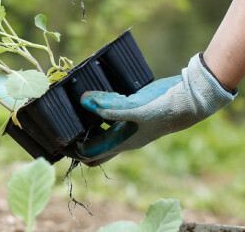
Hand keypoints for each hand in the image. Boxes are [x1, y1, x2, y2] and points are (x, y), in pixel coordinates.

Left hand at [72, 53, 234, 165]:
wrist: (190, 98)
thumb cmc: (165, 108)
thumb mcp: (136, 109)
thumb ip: (111, 107)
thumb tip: (84, 101)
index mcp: (121, 142)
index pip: (88, 153)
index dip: (70, 147)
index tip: (53, 135)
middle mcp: (122, 135)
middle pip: (92, 145)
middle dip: (74, 137)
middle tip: (57, 121)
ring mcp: (127, 122)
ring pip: (99, 126)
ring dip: (85, 119)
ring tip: (69, 104)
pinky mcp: (131, 108)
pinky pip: (109, 109)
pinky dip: (99, 103)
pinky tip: (92, 90)